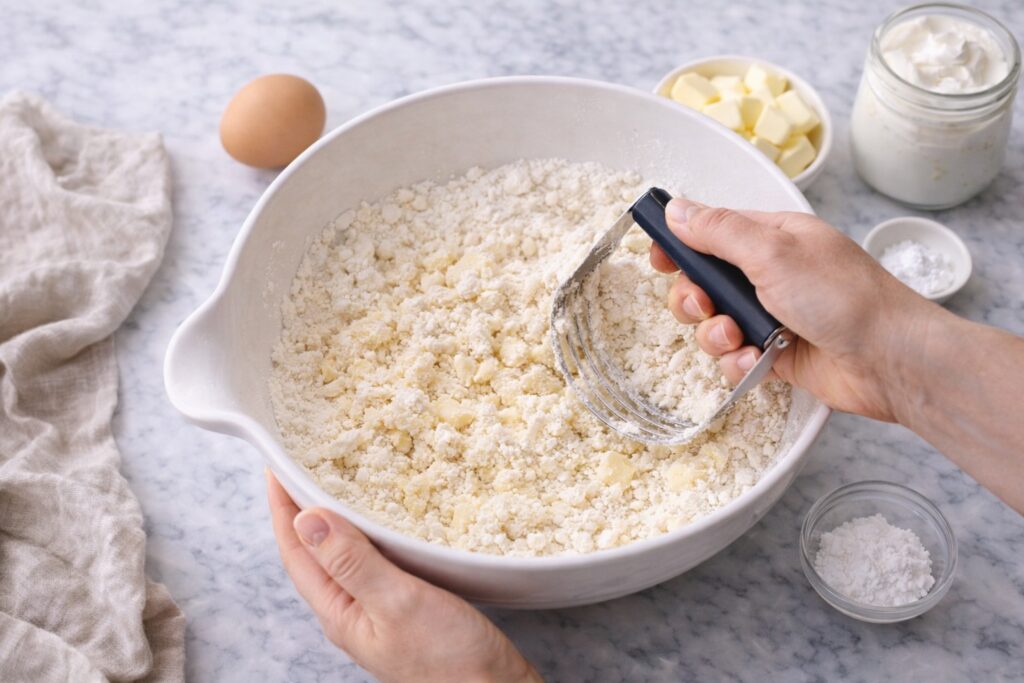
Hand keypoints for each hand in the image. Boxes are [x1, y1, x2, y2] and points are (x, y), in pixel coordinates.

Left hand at [267, 471, 540, 682]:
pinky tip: (386, 518)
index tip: (275, 463)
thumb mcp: (396, 603)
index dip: (282, 505)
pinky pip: (374, 559)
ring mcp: (377, 609)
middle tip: (302, 462)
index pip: (296, 551)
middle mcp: (351, 610)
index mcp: (338, 611)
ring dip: (336, 515)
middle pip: (313, 551)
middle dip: (302, 505)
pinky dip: (370, 530)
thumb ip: (352, 562)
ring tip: (336, 480)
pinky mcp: (406, 606)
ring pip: (344, 553)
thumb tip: (306, 518)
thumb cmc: (447, 659)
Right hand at [651, 199, 937, 421]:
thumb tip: (676, 209)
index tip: (658, 259)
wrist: (890, 360)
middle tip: (706, 306)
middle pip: (703, 282)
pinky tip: (756, 362)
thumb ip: (719, 231)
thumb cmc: (842, 298)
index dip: (679, 245)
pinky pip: (734, 358)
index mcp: (772, 238)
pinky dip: (738, 363)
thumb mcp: (773, 252)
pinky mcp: (775, 354)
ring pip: (713, 324)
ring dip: (715, 335)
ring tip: (738, 339)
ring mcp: (772, 315)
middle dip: (693, 298)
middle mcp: (770, 274)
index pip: (711, 231)